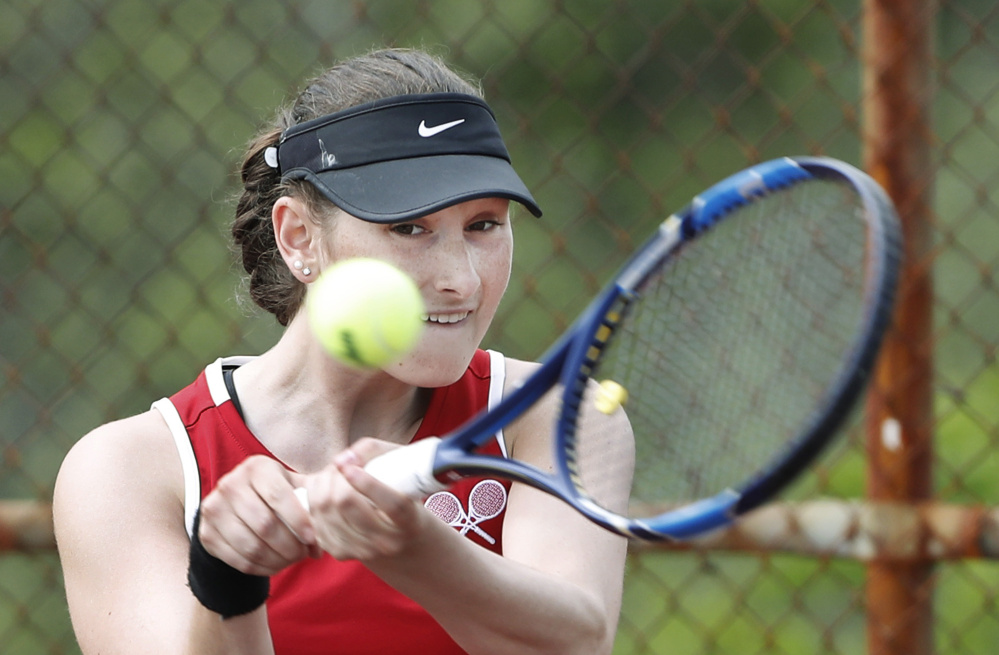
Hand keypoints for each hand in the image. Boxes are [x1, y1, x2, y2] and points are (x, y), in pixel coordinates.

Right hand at [198, 455, 321, 575]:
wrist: (235, 504)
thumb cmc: (275, 495)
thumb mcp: (292, 487)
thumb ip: (310, 503)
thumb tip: (323, 536)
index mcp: (256, 468)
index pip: (279, 496)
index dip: (299, 521)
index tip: (312, 538)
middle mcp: (230, 484)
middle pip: (265, 525)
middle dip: (290, 545)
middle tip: (303, 554)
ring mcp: (213, 509)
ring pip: (252, 546)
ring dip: (278, 560)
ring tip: (292, 560)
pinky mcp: (206, 534)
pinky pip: (239, 560)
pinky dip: (262, 568)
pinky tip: (276, 565)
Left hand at [303, 438, 431, 561]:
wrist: (405, 543)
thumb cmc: (404, 496)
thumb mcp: (403, 470)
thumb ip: (374, 453)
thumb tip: (342, 460)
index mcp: (410, 522)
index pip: (392, 505)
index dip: (368, 483)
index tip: (350, 466)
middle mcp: (387, 542)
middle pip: (346, 505)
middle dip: (335, 477)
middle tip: (339, 465)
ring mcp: (363, 551)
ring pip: (326, 512)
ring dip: (321, 486)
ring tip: (331, 474)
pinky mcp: (341, 553)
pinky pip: (316, 523)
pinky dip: (314, 502)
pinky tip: (323, 490)